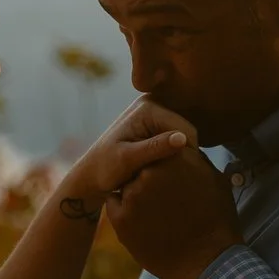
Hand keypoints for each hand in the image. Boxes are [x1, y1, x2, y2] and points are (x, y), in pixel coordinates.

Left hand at [56, 98, 192, 223]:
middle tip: (173, 175)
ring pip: (184, 136)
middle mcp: (153, 102)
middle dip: (183, 153)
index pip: (185, 129)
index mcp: (147, 107)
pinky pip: (177, 138)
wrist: (92, 173)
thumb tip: (182, 139)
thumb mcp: (128, 160)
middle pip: (186, 130)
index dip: (187, 154)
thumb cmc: (106, 169)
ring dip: (180, 154)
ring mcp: (155, 111)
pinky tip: (165, 168)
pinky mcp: (156, 122)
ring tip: (168, 172)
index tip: (178, 175)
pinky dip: (175, 154)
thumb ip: (154, 149)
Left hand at [105, 140, 240, 278]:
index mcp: (173, 158)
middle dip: (149, 180)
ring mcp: (133, 195)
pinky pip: (115, 205)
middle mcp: (150, 172)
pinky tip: (143, 222)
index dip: (164, 168)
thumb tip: (184, 149)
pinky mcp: (121, 218)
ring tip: (155, 214)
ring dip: (137, 196)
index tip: (170, 181)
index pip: (159, 153)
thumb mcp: (214, 180)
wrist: (207, 260)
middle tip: (163, 200)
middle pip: (141, 168)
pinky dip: (124, 211)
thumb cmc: (217, 220)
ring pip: (127, 186)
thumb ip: (195, 160)